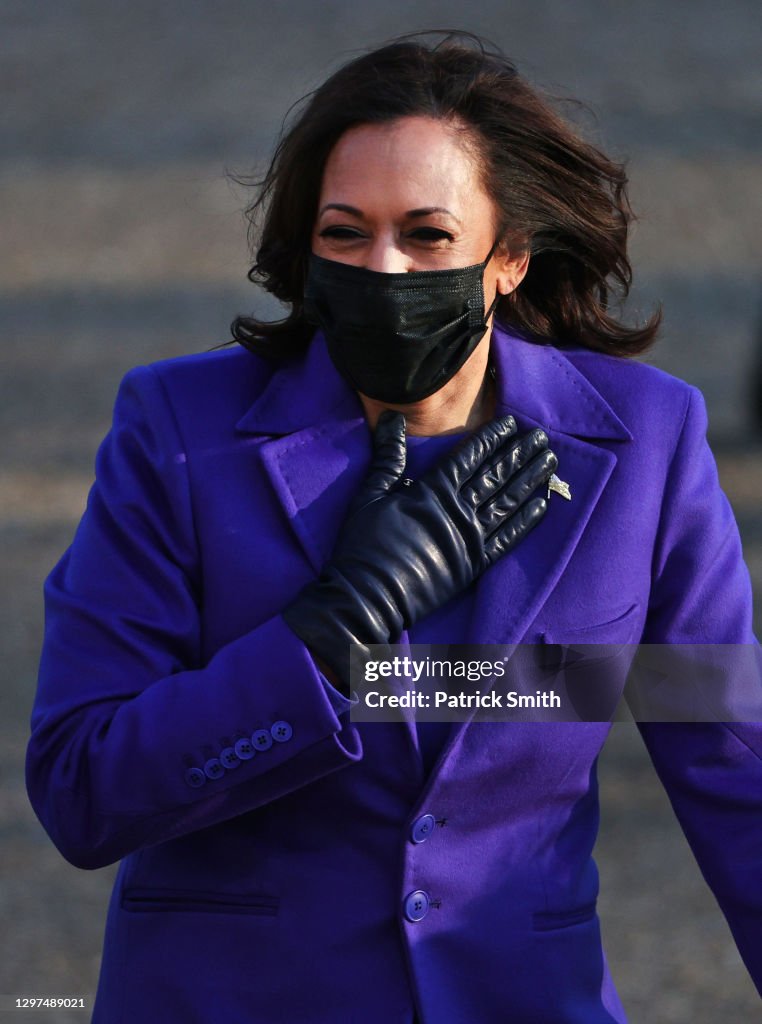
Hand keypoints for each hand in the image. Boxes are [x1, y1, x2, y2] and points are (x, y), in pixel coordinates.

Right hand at [283, 411, 556, 692]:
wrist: (369, 597)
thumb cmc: (363, 545)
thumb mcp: (370, 494)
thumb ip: (388, 456)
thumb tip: (393, 416)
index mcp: (433, 491)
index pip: (470, 457)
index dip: (493, 438)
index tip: (513, 423)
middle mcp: (458, 511)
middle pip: (496, 475)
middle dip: (520, 453)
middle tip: (542, 436)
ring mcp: (470, 538)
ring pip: (508, 502)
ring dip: (530, 480)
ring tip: (550, 462)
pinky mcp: (474, 565)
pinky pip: (507, 539)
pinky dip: (526, 522)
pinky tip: (542, 505)